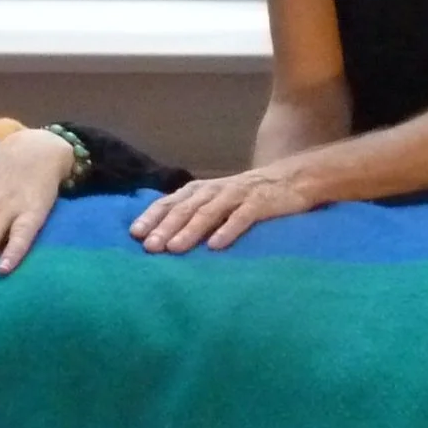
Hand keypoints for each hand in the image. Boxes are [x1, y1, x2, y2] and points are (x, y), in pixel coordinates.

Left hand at [128, 168, 314, 252]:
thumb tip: (159, 236)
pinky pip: (241, 218)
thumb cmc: (245, 196)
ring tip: (174, 248)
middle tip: (150, 247)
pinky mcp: (259, 204)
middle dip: (165, 227)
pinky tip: (215, 246)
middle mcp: (214, 190)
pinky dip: (227, 231)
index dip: (152, 217)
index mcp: (200, 190)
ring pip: (208, 213)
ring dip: (189, 230)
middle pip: (185, 209)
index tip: (135, 234)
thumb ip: (192, 213)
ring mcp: (236, 195)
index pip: (169, 202)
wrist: (292, 179)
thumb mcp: (215, 201)